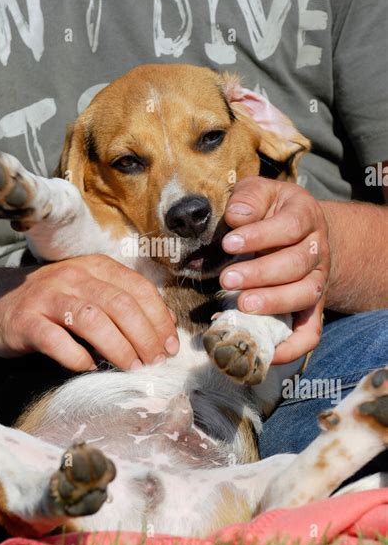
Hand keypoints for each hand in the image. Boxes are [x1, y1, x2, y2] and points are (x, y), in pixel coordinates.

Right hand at [0, 255, 178, 370]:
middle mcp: (73, 277)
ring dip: (118, 347)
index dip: (159, 319)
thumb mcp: (89, 292)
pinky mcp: (25, 321)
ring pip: (92, 319)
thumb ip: (124, 303)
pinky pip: (56, 340)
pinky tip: (89, 367)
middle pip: (120, 305)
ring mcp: (47, 297)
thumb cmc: (51, 302)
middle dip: (144, 337)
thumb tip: (166, 327)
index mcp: (95, 267)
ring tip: (131, 368)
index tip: (169, 347)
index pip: (138, 289)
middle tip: (154, 363)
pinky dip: (77, 357)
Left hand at [219, 177, 329, 363]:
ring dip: (273, 302)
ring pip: (304, 295)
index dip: (260, 236)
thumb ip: (248, 198)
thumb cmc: (268, 211)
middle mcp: (316, 250)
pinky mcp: (310, 307)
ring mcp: (316, 280)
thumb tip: (236, 215)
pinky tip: (268, 351)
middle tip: (226, 279)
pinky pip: (311, 331)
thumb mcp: (260, 192)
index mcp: (304, 216)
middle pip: (296, 265)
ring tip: (241, 305)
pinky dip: (294, 346)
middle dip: (259, 274)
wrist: (299, 230)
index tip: (228, 243)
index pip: (289, 226)